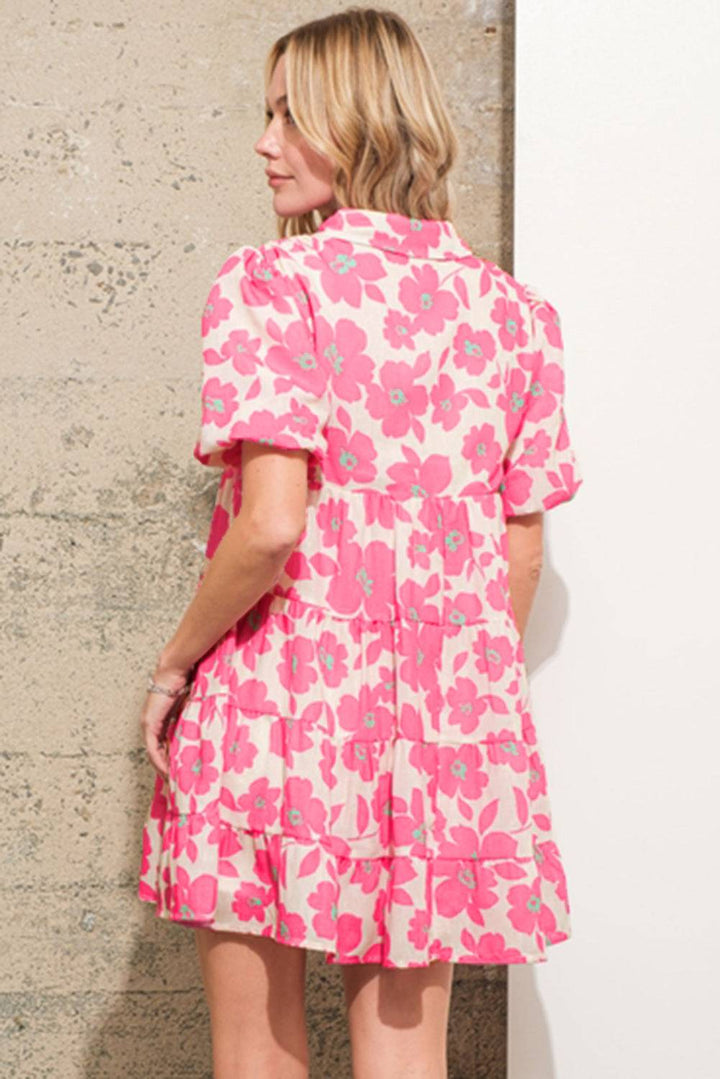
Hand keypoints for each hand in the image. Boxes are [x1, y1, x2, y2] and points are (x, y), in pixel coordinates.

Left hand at [140, 663, 191, 779]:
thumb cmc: (186, 681)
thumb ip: (194, 717)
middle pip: (157, 751)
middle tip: (177, 780)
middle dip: (166, 766)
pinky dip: (159, 760)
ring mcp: (149, 724)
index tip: (180, 769)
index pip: (164, 743)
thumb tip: (209, 724)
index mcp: (161, 718)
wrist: (175, 670)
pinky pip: (153, 749)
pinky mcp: (149, 724)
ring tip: (173, 780)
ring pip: (153, 753)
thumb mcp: (192, 705)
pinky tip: (167, 770)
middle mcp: (151, 723)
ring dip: (162, 767)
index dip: (171, 757)